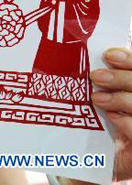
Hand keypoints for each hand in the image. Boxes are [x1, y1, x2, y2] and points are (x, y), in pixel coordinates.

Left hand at [91, 48, 131, 180]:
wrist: (98, 164)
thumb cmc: (100, 127)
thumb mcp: (101, 103)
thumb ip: (103, 84)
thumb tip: (92, 62)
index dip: (130, 59)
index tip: (109, 55)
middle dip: (122, 77)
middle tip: (96, 76)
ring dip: (121, 98)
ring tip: (97, 98)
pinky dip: (127, 122)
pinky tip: (111, 117)